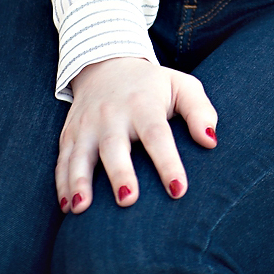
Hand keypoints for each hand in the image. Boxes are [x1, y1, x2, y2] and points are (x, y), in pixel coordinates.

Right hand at [56, 56, 217, 213]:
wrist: (107, 65)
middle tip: (128, 200)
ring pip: (80, 155)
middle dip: (120, 173)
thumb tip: (211, 141)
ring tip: (81, 209)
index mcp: (143, 105)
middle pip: (114, 146)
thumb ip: (200, 110)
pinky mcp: (69, 135)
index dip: (168, 163)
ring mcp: (87, 125)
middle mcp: (112, 115)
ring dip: (80, 182)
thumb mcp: (183, 86)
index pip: (157, 135)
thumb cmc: (153, 85)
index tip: (179, 189)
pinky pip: (62, 161)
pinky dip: (62, 184)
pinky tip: (67, 207)